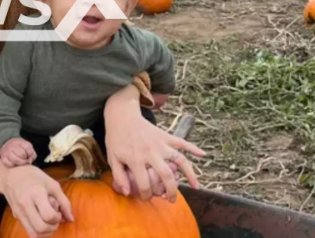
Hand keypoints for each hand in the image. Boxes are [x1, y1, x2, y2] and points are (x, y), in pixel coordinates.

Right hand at [0, 138, 36, 167]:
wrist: (6, 145)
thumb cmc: (19, 148)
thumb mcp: (27, 147)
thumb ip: (32, 154)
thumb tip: (29, 161)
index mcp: (19, 142)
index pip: (27, 147)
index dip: (30, 153)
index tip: (29, 156)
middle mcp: (12, 145)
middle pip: (22, 154)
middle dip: (25, 159)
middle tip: (24, 160)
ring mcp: (7, 152)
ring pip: (16, 160)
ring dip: (20, 163)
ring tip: (21, 162)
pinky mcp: (3, 158)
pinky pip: (10, 164)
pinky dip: (14, 165)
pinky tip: (15, 163)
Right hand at [0, 164, 73, 237]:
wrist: (9, 176)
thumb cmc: (32, 176)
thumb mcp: (51, 183)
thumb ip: (64, 201)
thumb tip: (71, 219)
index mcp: (36, 192)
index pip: (48, 215)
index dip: (57, 217)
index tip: (58, 211)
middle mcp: (25, 204)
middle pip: (41, 228)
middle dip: (52, 227)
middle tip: (54, 218)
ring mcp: (19, 212)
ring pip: (34, 234)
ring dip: (46, 233)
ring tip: (48, 222)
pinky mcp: (16, 217)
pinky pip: (29, 232)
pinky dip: (38, 232)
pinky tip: (41, 222)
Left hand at [104, 87, 205, 202]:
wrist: (121, 115)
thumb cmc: (115, 138)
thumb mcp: (112, 158)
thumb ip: (118, 176)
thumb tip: (128, 193)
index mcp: (136, 159)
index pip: (145, 184)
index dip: (146, 194)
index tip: (147, 197)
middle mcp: (151, 153)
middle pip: (166, 176)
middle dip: (171, 191)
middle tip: (171, 200)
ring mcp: (160, 144)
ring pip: (179, 160)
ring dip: (189, 174)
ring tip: (196, 186)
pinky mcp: (165, 136)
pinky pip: (181, 142)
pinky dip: (193, 147)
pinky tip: (203, 154)